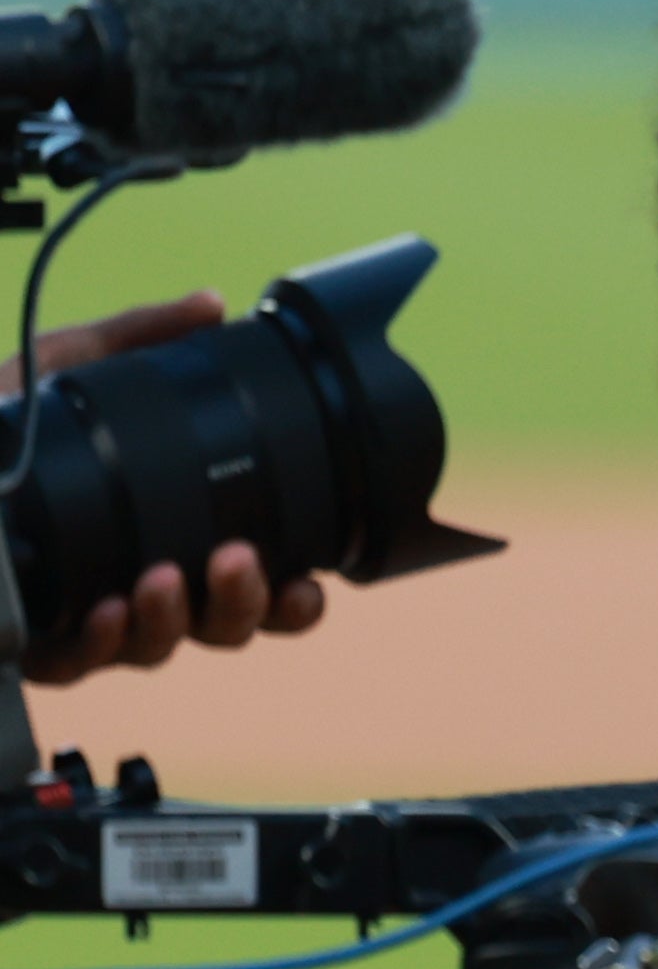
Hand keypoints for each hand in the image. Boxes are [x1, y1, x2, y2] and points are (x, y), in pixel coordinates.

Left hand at [16, 295, 331, 679]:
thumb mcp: (61, 365)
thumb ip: (136, 333)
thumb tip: (212, 304)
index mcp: (171, 528)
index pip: (252, 575)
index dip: (291, 593)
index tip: (308, 578)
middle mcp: (143, 580)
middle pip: (225, 623)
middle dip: (245, 603)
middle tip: (235, 560)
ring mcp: (93, 617)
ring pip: (162, 646)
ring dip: (176, 618)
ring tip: (160, 579)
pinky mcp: (37, 643)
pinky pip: (84, 664)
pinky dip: (105, 641)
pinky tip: (108, 608)